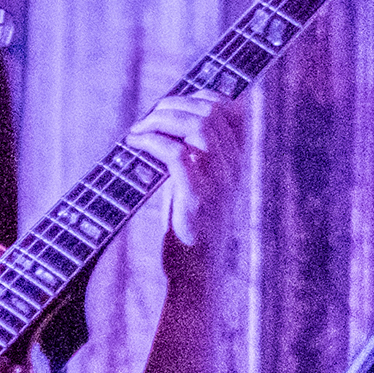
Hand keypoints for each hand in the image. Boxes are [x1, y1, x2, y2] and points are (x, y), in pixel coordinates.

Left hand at [123, 91, 242, 263]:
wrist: (195, 275)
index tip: (170, 107)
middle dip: (171, 106)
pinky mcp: (197, 202)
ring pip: (198, 127)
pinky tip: (134, 144)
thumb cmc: (190, 229)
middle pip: (210, 113)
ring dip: (161, 120)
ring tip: (139, 130)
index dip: (200, 97)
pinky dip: (151, 142)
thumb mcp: (199, 185)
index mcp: (238, 164)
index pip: (232, 110)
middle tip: (145, 119)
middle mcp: (234, 171)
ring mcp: (219, 185)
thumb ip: (195, 156)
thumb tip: (167, 124)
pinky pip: (177, 155)